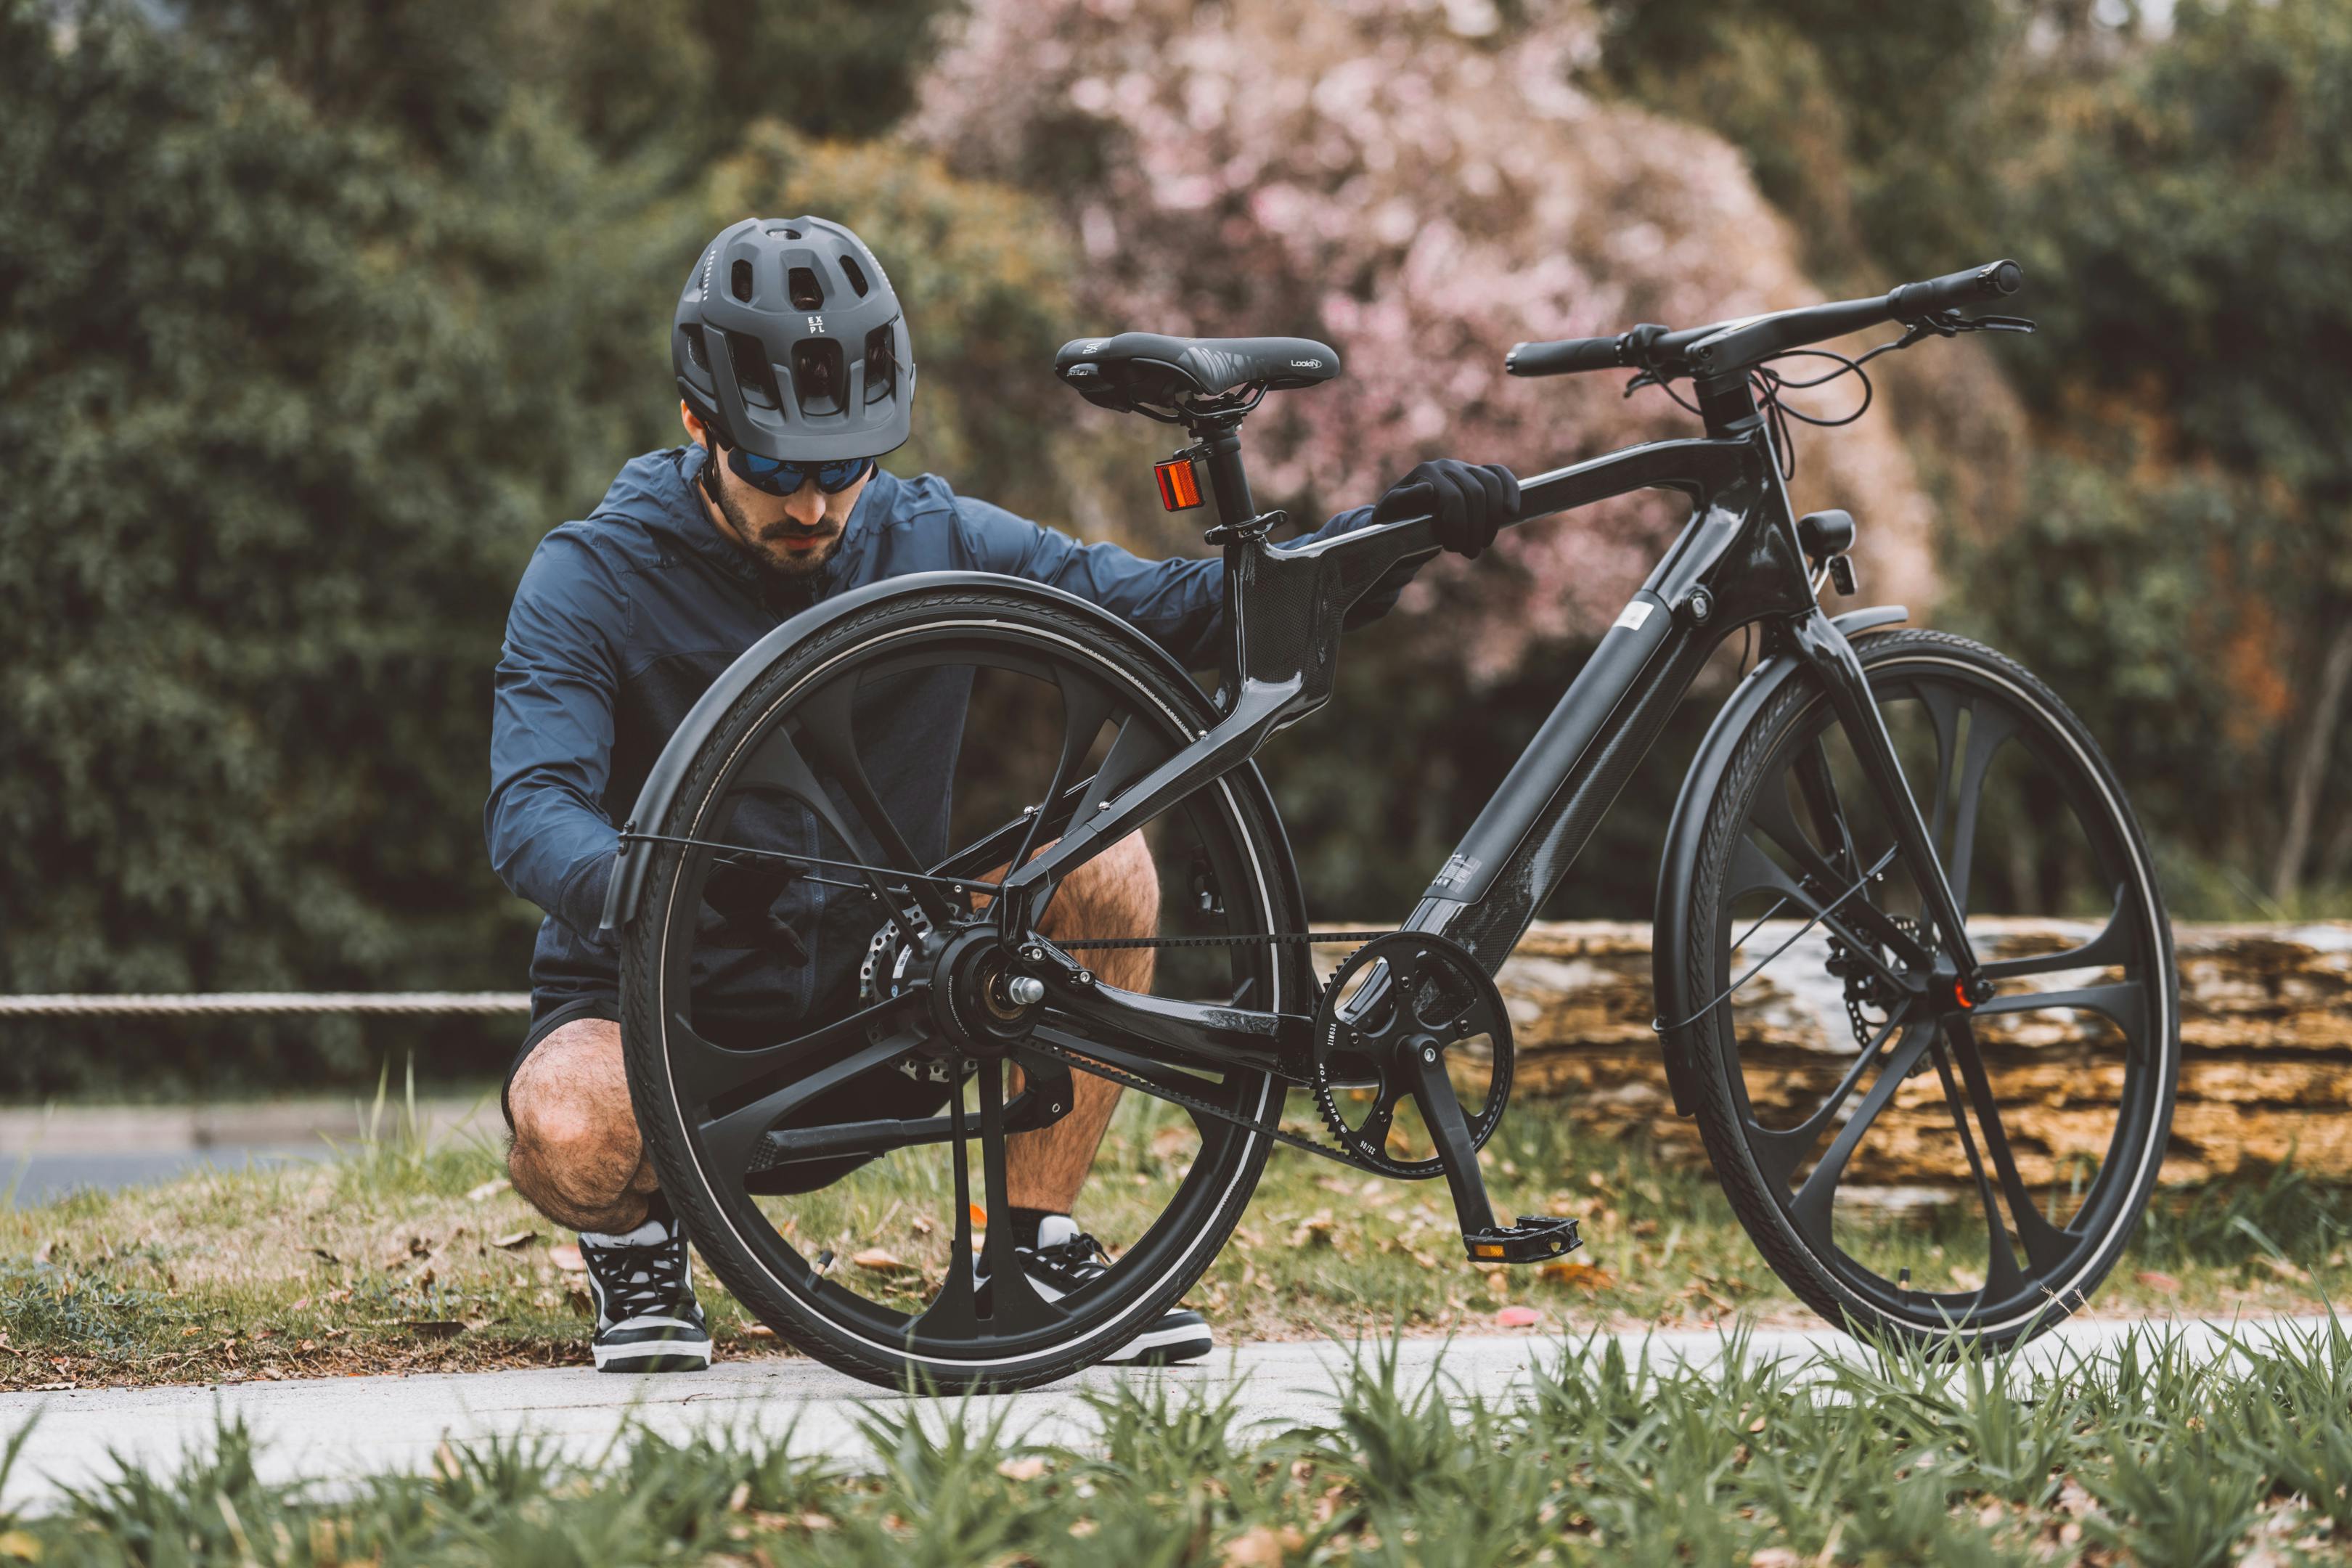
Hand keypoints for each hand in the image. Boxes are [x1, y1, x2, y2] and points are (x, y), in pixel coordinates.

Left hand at [1370, 459, 1519, 558]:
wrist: (1402, 519)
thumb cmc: (1393, 519)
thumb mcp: (1388, 515)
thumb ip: (1402, 501)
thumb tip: (1429, 490)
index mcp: (1425, 473)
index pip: (1453, 498)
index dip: (1458, 525)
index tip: (1452, 548)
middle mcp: (1446, 465)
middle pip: (1475, 494)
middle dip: (1475, 528)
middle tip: (1468, 553)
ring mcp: (1464, 468)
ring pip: (1491, 485)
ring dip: (1491, 520)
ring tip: (1481, 544)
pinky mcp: (1477, 474)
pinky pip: (1500, 474)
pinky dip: (1510, 490)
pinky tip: (1511, 511)